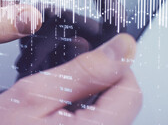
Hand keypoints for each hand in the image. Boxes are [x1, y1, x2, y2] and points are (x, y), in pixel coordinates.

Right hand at [0, 34, 141, 124]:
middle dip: (95, 81)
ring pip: (105, 111)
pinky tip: (56, 107)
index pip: (131, 92)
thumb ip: (83, 71)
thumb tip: (121, 49)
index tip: (91, 56)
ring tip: (55, 94)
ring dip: (84, 94)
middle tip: (63, 76)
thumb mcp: (36, 94)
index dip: (113, 66)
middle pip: (120, 103)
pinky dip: (77, 108)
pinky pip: (91, 121)